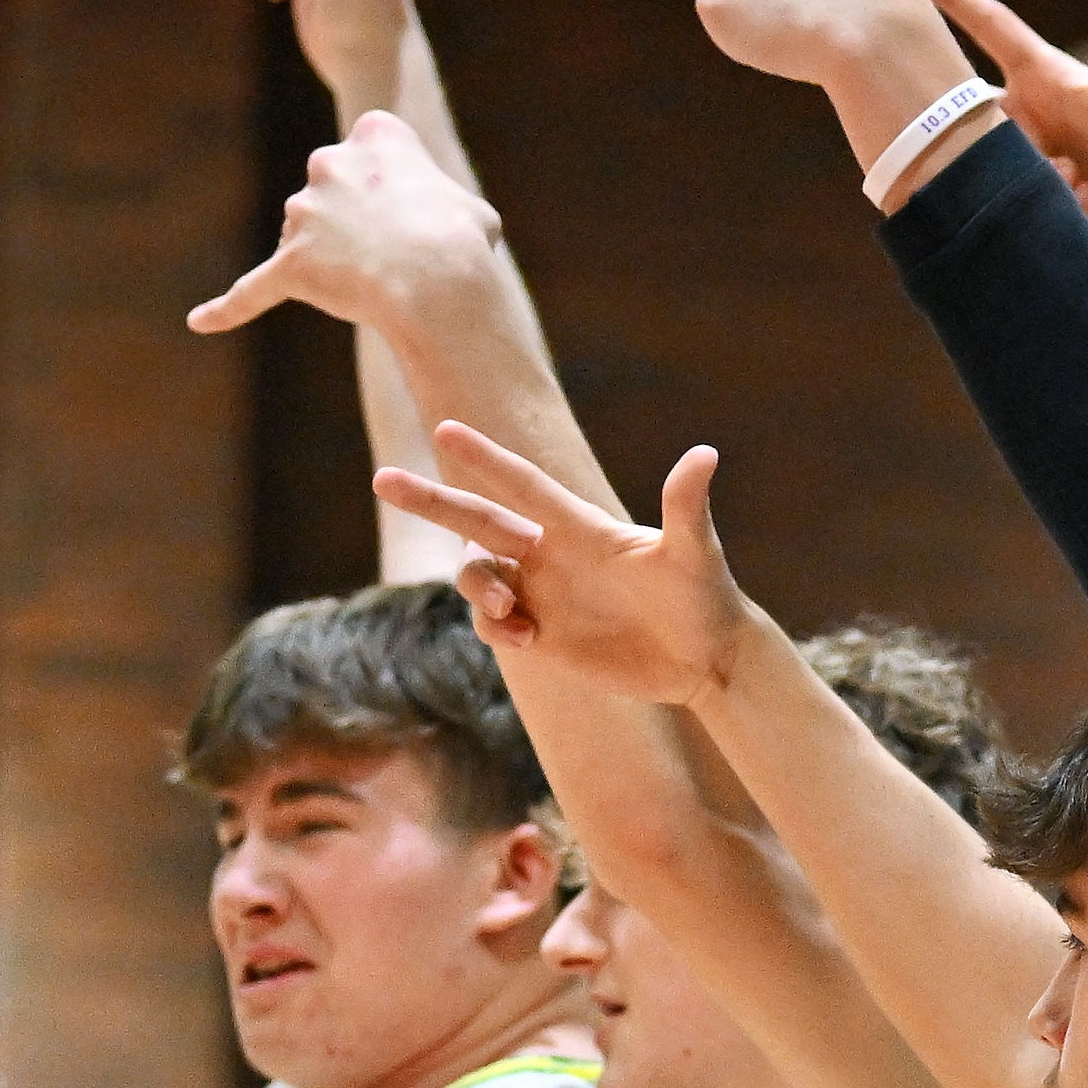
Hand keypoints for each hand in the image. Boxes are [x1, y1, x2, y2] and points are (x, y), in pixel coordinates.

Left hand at [189, 110, 506, 338]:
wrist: (439, 280)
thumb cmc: (464, 244)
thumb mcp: (472, 209)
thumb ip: (442, 206)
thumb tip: (441, 229)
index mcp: (375, 132)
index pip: (376, 152)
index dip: (401, 190)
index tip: (420, 212)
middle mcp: (328, 161)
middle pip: (333, 194)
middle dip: (360, 223)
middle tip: (400, 253)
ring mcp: (302, 213)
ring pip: (309, 240)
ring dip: (338, 264)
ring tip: (379, 286)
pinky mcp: (288, 263)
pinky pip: (252, 290)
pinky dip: (228, 308)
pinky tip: (200, 322)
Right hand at [372, 422, 753, 710]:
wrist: (705, 659)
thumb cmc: (706, 599)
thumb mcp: (696, 555)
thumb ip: (687, 507)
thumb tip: (705, 454)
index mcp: (580, 526)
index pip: (522, 484)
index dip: (485, 458)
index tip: (445, 428)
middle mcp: (552, 553)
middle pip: (476, 519)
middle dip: (431, 499)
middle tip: (382, 478)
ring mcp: (542, 593)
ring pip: (478, 577)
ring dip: (480, 589)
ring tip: (513, 613)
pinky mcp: (541, 635)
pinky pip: (493, 625)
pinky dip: (495, 629)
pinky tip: (528, 639)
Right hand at [924, 0, 1087, 267]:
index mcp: (1049, 76)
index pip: (991, 27)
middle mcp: (1033, 111)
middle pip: (970, 102)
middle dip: (960, 115)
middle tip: (985, 130)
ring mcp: (1033, 152)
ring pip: (988, 155)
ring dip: (1031, 169)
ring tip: (1082, 177)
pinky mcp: (1039, 192)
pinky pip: (1013, 193)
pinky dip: (1049, 198)